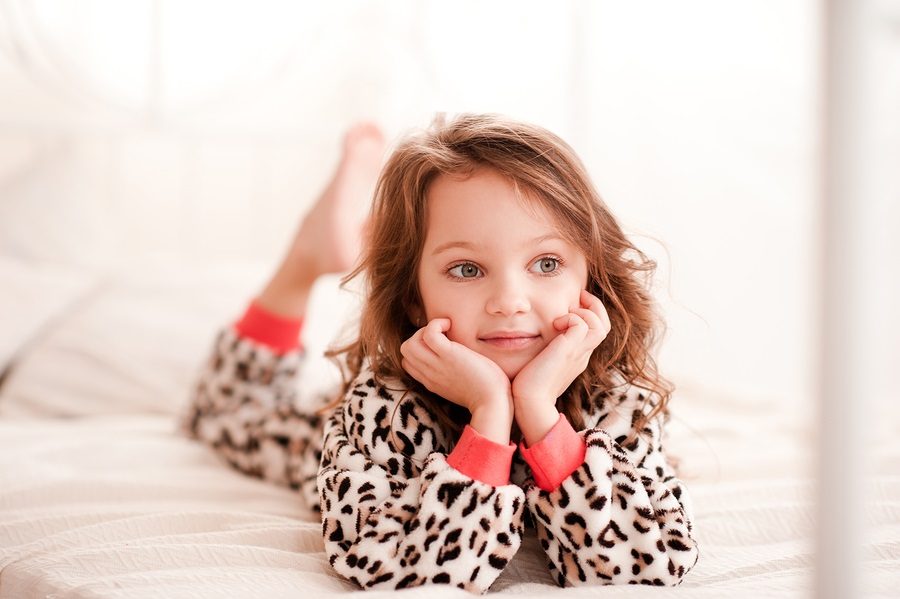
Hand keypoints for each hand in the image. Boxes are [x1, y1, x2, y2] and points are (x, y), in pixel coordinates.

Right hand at [400, 318, 512, 415]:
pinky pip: (429, 334)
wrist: (493, 402)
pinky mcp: (449, 356)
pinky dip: (436, 324)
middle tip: (441, 335)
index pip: (408, 362)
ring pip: (410, 343)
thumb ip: (451, 375)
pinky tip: (450, 325)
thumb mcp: (460, 386)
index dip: (419, 348)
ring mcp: (437, 365)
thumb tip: (457, 361)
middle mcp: (430, 374)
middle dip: (419, 336)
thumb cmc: (486, 393)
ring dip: (425, 329)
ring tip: (445, 330)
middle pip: (405, 350)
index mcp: (431, 382)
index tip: (439, 344)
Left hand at [512, 289, 610, 410]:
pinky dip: (571, 317)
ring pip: (600, 324)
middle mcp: (582, 354)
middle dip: (593, 307)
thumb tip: (530, 334)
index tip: (573, 304)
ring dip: (584, 312)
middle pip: (604, 326)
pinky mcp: (569, 351)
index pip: (595, 331)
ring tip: (564, 314)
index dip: (589, 314)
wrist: (529, 402)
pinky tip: (554, 323)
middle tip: (578, 296)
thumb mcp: (540, 363)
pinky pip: (582, 324)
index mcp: (578, 357)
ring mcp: (578, 353)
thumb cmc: (527, 385)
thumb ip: (544, 350)